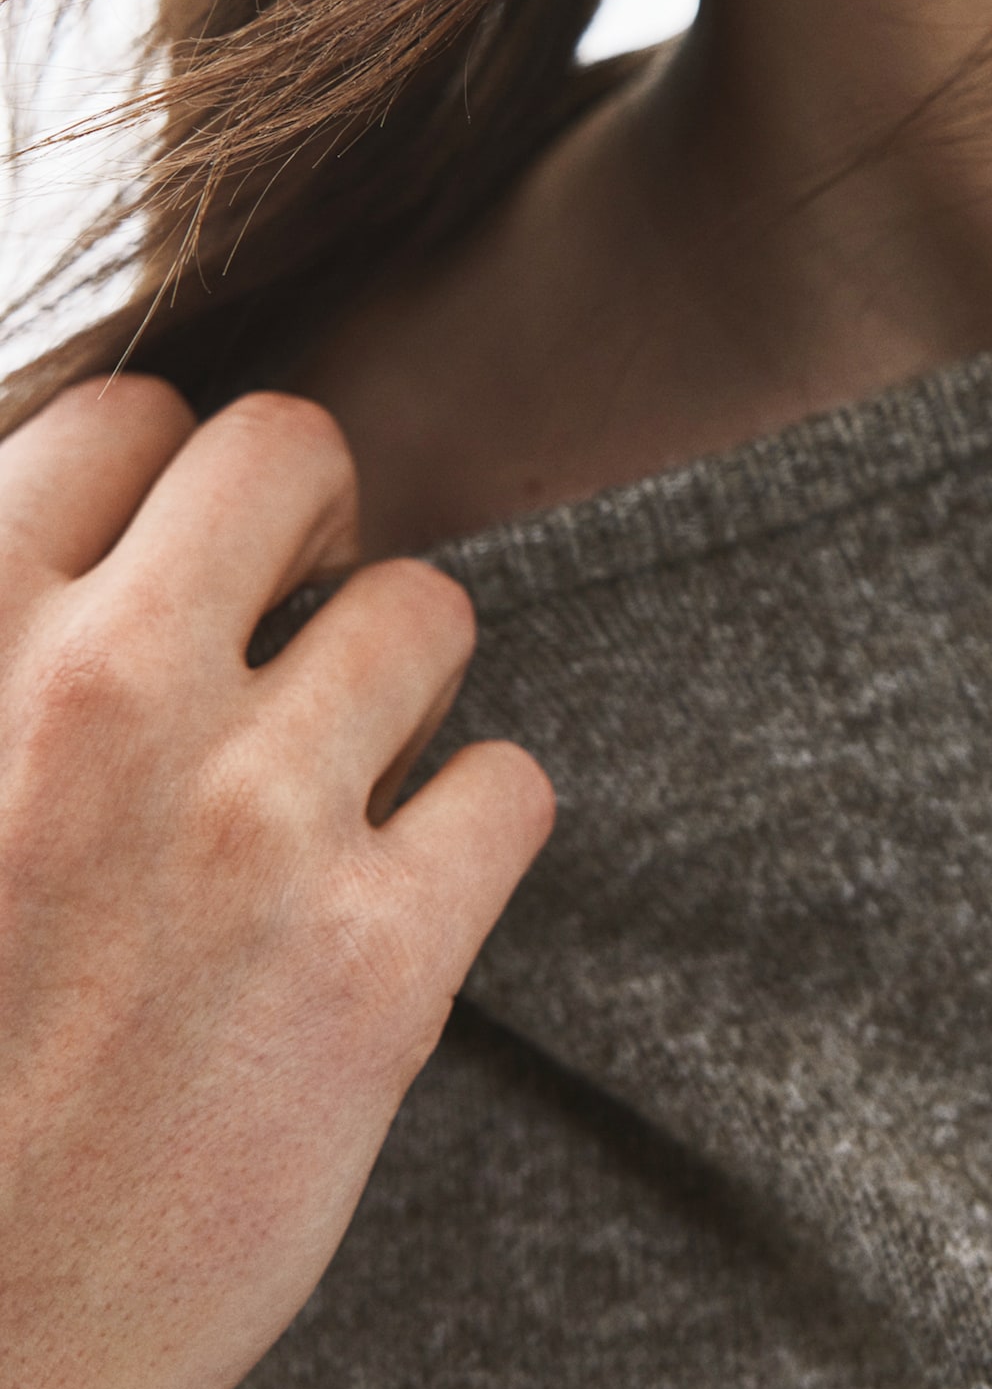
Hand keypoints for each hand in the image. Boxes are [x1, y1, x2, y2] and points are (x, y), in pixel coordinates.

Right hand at [0, 379, 553, 1388]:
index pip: (129, 421)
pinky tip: (394, 897)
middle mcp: (97, 703)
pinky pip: (511, 787)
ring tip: (337, 778)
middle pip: (295, 453)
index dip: (166, 489)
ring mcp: (245, 828)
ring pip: (425, 609)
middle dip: (306, 522)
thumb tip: (84, 557)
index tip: (173, 568)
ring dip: (397, 681)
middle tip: (287, 621)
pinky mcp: (372, 966)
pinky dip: (470, 833)